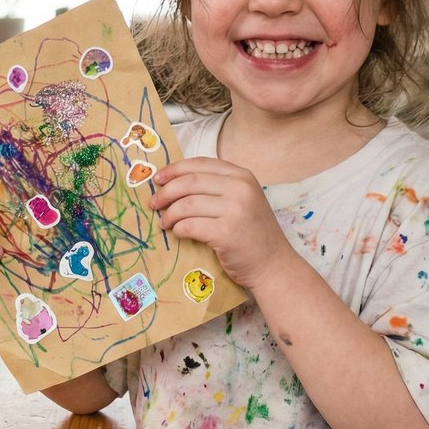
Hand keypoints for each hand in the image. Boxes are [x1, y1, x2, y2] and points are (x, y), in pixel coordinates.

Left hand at [150, 157, 295, 290]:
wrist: (273, 264)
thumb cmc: (253, 234)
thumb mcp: (243, 200)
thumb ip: (218, 187)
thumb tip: (174, 183)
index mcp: (242, 176)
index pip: (200, 164)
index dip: (175, 169)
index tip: (158, 179)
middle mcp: (240, 188)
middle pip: (189, 182)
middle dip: (166, 192)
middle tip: (154, 204)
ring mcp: (235, 209)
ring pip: (186, 204)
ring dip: (170, 214)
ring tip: (165, 222)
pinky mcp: (226, 232)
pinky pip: (190, 225)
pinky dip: (179, 229)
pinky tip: (178, 233)